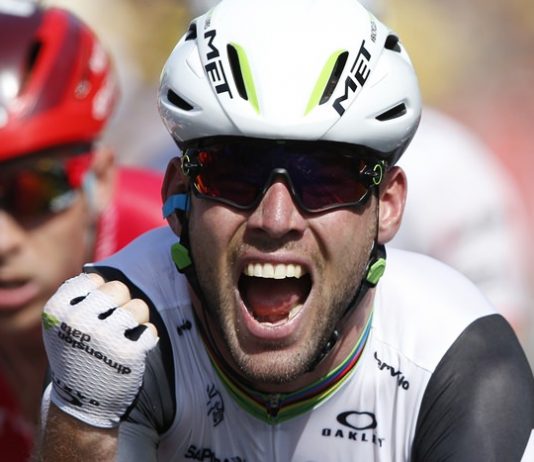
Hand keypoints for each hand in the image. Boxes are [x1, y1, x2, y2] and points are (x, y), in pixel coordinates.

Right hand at [42, 273, 157, 427]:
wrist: (83, 401)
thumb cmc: (77, 354)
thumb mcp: (62, 325)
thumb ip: (78, 298)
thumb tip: (102, 273)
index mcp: (58, 310)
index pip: (94, 279)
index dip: (100, 296)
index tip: (95, 314)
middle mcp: (79, 321)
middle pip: (119, 288)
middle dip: (121, 303)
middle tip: (114, 324)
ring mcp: (104, 337)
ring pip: (139, 306)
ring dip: (137, 321)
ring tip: (124, 337)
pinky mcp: (128, 353)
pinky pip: (150, 329)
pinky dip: (145, 340)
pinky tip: (132, 352)